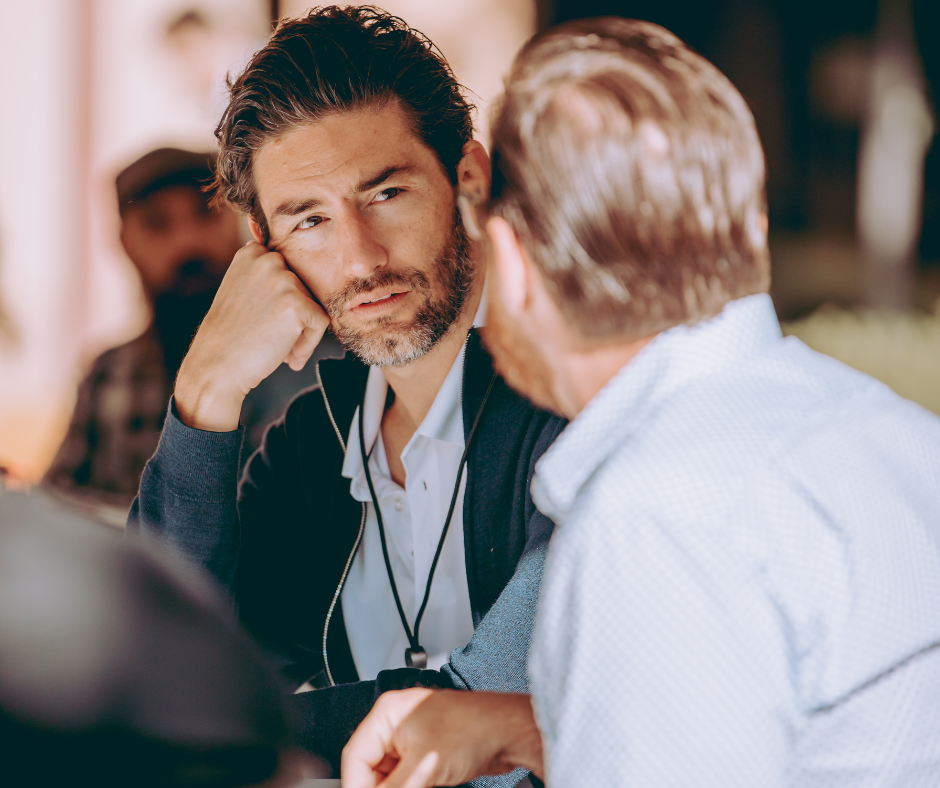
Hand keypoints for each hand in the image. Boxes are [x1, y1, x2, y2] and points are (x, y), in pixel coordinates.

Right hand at [175, 242, 329, 431]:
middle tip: (273, 340)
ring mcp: (284, 280)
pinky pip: (321, 322)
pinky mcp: (298, 304)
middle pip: (304, 289)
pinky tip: (288, 358)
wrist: (215, 367)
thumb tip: (290, 277)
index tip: (268, 321)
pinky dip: (309, 344)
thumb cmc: (228, 336)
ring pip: (314, 306)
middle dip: (294, 318)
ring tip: (280, 350)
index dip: (283, 302)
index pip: (289, 272)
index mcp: (252, 253)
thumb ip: (263, 277)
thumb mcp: (239, 291)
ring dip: (302, 332)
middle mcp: (268, 259)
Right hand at [341, 689, 543, 787]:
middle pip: (369, 767)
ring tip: (417, 786)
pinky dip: (408, 787)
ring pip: (387, 775)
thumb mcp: (422, 767)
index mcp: (388, 713)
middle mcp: (397, 722)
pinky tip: (421, 787)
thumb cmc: (474, 729)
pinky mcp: (426, 753)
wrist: (509, 732)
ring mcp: (412, 738)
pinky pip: (405, 777)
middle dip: (377, 787)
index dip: (355, 785)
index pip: (355, 756)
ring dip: (394, 787)